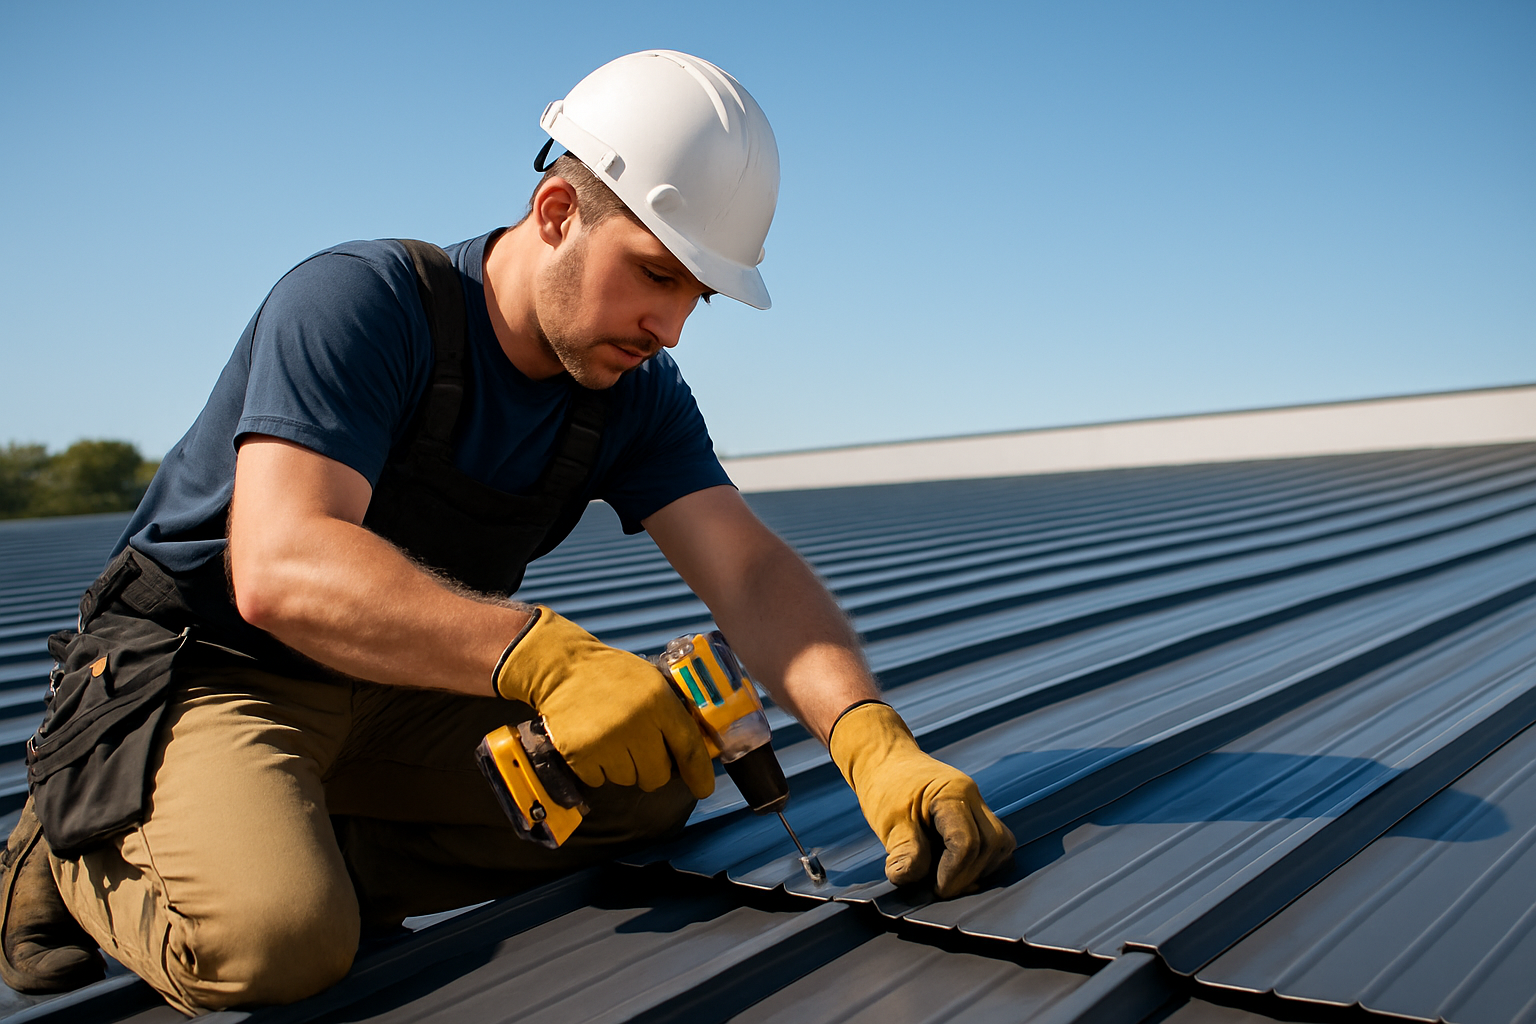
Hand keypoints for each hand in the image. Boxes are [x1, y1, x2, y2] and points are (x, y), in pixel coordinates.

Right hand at [493, 607, 713, 798]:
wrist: (562, 667)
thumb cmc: (613, 675)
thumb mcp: (652, 682)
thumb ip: (673, 713)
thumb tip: (694, 752)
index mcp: (659, 701)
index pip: (688, 748)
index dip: (699, 773)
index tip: (703, 788)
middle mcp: (636, 723)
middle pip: (657, 776)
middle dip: (652, 768)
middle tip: (638, 747)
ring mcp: (607, 741)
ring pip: (628, 780)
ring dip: (623, 767)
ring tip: (611, 738)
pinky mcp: (580, 754)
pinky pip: (600, 781)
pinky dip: (598, 769)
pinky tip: (593, 742)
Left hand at [830, 702, 1014, 897]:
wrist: (886, 760)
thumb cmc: (885, 787)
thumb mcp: (889, 821)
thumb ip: (904, 851)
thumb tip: (909, 880)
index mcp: (952, 793)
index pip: (966, 843)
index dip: (954, 874)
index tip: (935, 890)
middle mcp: (973, 796)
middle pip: (992, 844)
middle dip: (969, 874)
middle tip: (940, 888)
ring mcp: (978, 804)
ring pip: (1001, 844)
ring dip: (980, 868)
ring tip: (948, 877)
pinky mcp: (976, 814)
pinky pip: (993, 842)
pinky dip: (980, 860)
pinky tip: (955, 868)